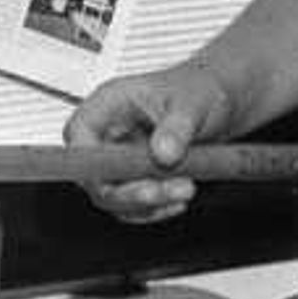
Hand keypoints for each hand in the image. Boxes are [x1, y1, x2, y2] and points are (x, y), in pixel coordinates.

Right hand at [61, 60, 238, 221]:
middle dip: (129, 191)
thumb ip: (177, 127)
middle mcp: (107, 134)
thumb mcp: (193, 103)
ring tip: (184, 190)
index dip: (89, 161)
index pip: (78, 136)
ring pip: (112, 195)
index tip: (118, 178)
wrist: (219, 103)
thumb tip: (163, 153)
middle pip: (93, 174)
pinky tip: (178, 198)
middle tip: (169, 190)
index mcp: (108, 105)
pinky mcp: (134, 178)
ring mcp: (118, 159)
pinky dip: (154, 207)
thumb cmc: (200, 91)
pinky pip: (132, 203)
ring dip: (147, 203)